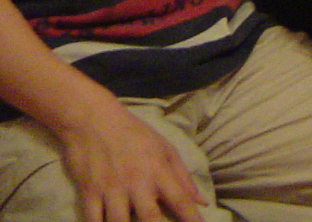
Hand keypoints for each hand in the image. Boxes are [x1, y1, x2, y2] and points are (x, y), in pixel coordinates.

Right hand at [56, 91, 203, 221]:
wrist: (93, 121)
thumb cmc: (135, 134)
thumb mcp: (165, 148)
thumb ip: (183, 177)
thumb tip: (201, 202)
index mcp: (159, 171)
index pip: (180, 200)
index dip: (191, 219)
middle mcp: (137, 183)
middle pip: (150, 219)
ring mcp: (111, 190)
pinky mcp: (88, 194)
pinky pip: (93, 221)